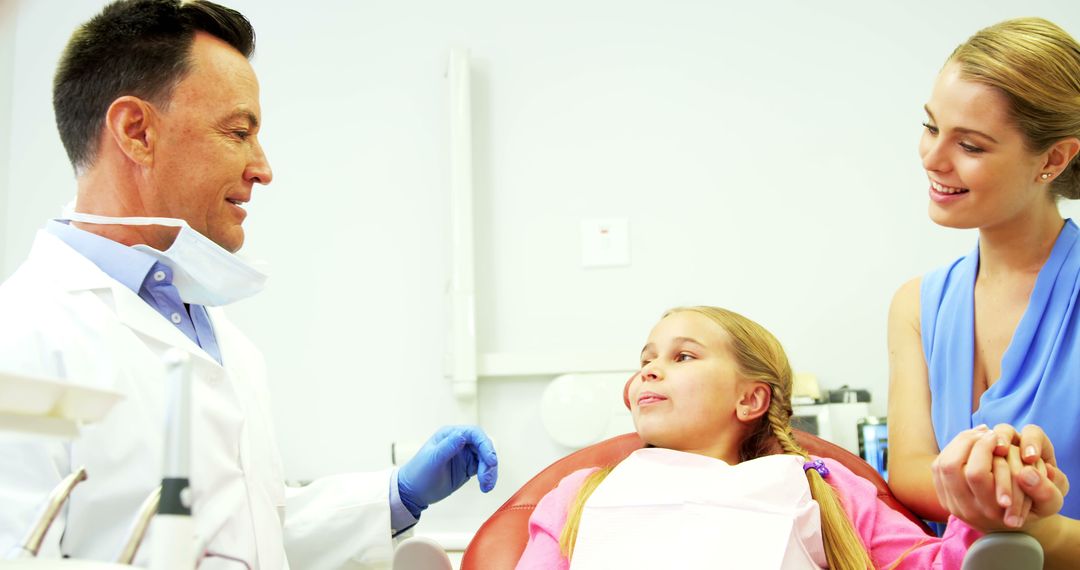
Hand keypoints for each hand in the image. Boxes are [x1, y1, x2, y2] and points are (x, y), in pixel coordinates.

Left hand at [397, 425, 497, 516]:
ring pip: (486, 458)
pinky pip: (483, 469)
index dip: (485, 444)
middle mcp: (459, 442)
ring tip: (486, 486)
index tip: (490, 460)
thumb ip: (448, 447)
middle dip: (489, 461)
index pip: (474, 433)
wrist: (413, 493)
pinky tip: (485, 487)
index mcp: (450, 435)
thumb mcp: (433, 460)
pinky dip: (488, 477)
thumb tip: (462, 435)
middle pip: (484, 446)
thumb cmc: (418, 475)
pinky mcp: (468, 467)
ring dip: (490, 471)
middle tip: (487, 478)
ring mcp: (464, 455)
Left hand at [933, 424, 1066, 531]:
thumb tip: (1026, 473)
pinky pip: (937, 468)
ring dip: (957, 443)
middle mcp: (968, 510)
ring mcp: (952, 505)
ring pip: (941, 465)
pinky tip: (968, 442)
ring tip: (977, 433)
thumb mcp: (1049, 500)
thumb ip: (1044, 488)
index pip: (975, 474)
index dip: (983, 448)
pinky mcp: (944, 497)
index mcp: (992, 510)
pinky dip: (950, 450)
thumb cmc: (1034, 505)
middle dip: (966, 442)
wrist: (1014, 524)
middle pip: (951, 467)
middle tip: (983, 431)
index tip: (994, 435)